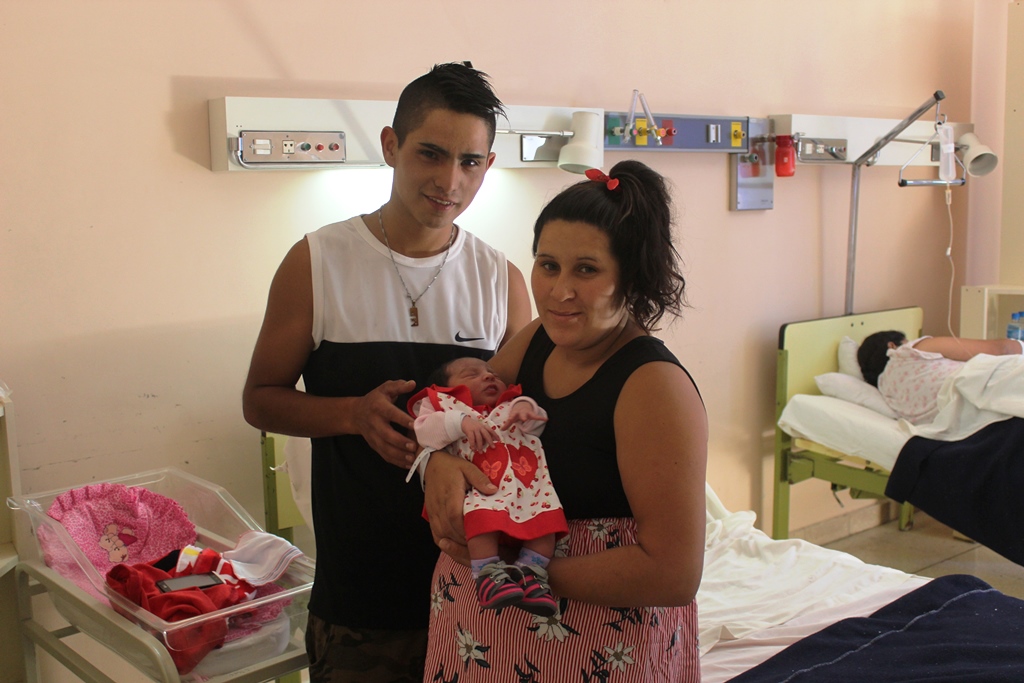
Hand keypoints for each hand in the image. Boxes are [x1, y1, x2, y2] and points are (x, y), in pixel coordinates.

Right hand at [352, 379, 417, 466]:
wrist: (355, 414)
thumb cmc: (376, 400)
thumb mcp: (385, 389)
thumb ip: (398, 386)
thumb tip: (412, 383)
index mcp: (378, 407)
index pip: (390, 413)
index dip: (402, 419)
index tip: (414, 424)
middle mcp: (374, 423)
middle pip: (386, 435)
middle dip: (400, 441)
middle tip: (414, 446)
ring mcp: (373, 436)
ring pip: (385, 448)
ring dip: (398, 455)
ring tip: (412, 459)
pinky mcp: (374, 445)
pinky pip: (384, 455)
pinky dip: (396, 461)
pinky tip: (408, 465)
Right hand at [424, 451, 496, 565]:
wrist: (432, 464)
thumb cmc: (452, 467)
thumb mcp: (468, 468)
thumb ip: (480, 479)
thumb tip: (493, 490)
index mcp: (450, 494)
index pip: (454, 516)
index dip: (465, 529)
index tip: (479, 537)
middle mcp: (439, 507)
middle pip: (449, 530)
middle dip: (464, 542)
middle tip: (481, 549)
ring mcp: (433, 514)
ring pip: (442, 535)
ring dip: (456, 546)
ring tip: (472, 551)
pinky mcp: (430, 517)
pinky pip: (436, 536)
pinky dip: (446, 545)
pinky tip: (458, 549)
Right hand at [461, 416, 496, 451]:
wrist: (464, 421)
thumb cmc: (473, 426)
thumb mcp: (480, 428)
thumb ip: (484, 434)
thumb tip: (488, 442)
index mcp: (484, 426)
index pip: (491, 430)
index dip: (495, 435)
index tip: (499, 440)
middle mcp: (480, 427)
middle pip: (486, 435)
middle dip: (490, 441)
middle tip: (493, 447)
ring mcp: (475, 429)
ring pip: (479, 438)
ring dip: (480, 446)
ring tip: (480, 452)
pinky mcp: (469, 431)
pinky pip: (472, 439)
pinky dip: (473, 444)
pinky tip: (473, 449)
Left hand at [501, 402, 546, 429]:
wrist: (521, 405)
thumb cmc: (515, 414)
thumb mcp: (511, 418)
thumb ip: (507, 424)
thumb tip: (501, 430)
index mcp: (514, 414)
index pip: (511, 418)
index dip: (508, 422)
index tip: (505, 427)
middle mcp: (521, 413)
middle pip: (522, 415)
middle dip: (523, 417)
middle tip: (524, 419)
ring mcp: (527, 413)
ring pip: (530, 414)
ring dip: (534, 416)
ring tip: (539, 418)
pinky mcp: (532, 414)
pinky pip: (537, 416)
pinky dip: (541, 418)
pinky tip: (546, 419)